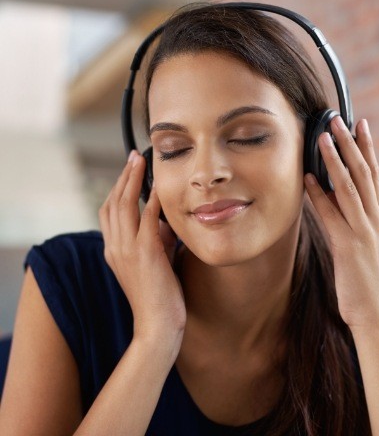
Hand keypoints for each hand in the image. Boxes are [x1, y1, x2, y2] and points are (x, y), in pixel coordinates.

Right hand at [99, 151, 186, 346]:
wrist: (157, 326)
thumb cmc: (158, 296)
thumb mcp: (151, 264)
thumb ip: (154, 241)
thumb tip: (164, 221)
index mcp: (113, 250)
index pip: (109, 212)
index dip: (117, 189)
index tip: (129, 172)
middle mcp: (115, 247)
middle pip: (113, 203)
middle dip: (123, 177)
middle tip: (133, 158)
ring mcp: (127, 249)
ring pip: (124, 205)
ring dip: (132, 180)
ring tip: (140, 161)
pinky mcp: (145, 253)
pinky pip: (146, 218)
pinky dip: (151, 200)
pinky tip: (159, 186)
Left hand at [304, 116, 378, 330]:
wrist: (373, 311)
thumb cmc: (363, 277)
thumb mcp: (362, 242)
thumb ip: (352, 218)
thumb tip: (332, 195)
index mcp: (378, 216)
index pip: (373, 175)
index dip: (367, 149)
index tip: (360, 125)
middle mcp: (374, 219)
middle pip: (364, 174)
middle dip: (352, 145)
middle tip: (342, 120)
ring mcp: (363, 231)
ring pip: (350, 188)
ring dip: (337, 161)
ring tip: (327, 138)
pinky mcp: (349, 246)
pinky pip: (332, 214)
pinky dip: (319, 195)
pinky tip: (308, 179)